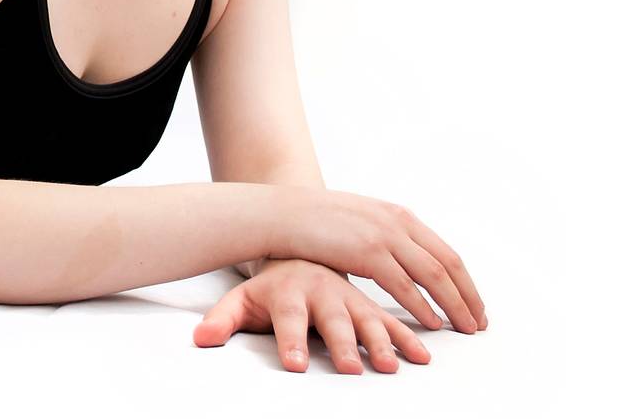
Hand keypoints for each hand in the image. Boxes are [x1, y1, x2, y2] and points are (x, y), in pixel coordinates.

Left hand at [194, 258, 432, 373]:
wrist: (297, 251)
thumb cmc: (269, 289)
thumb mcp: (241, 301)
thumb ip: (223, 319)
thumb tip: (200, 339)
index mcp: (289, 292)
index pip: (289, 318)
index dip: (291, 341)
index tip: (295, 365)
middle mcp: (322, 293)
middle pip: (333, 321)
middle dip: (341, 345)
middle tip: (350, 371)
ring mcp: (348, 298)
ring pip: (367, 319)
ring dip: (381, 342)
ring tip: (389, 366)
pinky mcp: (367, 304)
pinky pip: (392, 319)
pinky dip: (407, 336)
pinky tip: (421, 355)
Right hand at [268, 188, 488, 334]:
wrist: (283, 212)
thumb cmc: (315, 223)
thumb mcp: (359, 222)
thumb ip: (383, 240)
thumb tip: (399, 267)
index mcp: (399, 215)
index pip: (446, 253)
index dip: (465, 283)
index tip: (474, 305)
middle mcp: (398, 222)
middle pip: (448, 264)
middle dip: (468, 296)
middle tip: (478, 323)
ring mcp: (384, 235)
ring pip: (434, 275)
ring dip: (454, 305)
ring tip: (465, 328)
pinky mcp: (367, 251)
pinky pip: (405, 285)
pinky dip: (424, 306)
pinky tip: (433, 322)